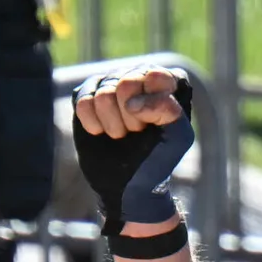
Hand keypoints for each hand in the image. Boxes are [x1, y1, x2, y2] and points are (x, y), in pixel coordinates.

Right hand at [71, 64, 195, 231]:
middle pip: (126, 83)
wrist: (127, 185)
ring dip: (112, 124)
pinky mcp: (87, 94)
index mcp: (167, 81)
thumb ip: (169, 110)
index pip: (156, 77)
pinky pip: (83, 100)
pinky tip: (102, 132)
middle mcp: (138, 75)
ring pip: (104, 93)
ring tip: (121, 135)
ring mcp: (111, 82)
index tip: (154, 125)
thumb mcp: (177, 138)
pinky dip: (93, 124)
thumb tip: (133, 102)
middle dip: (130, 117)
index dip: (152, 106)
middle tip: (136, 132)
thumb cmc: (156, 159)